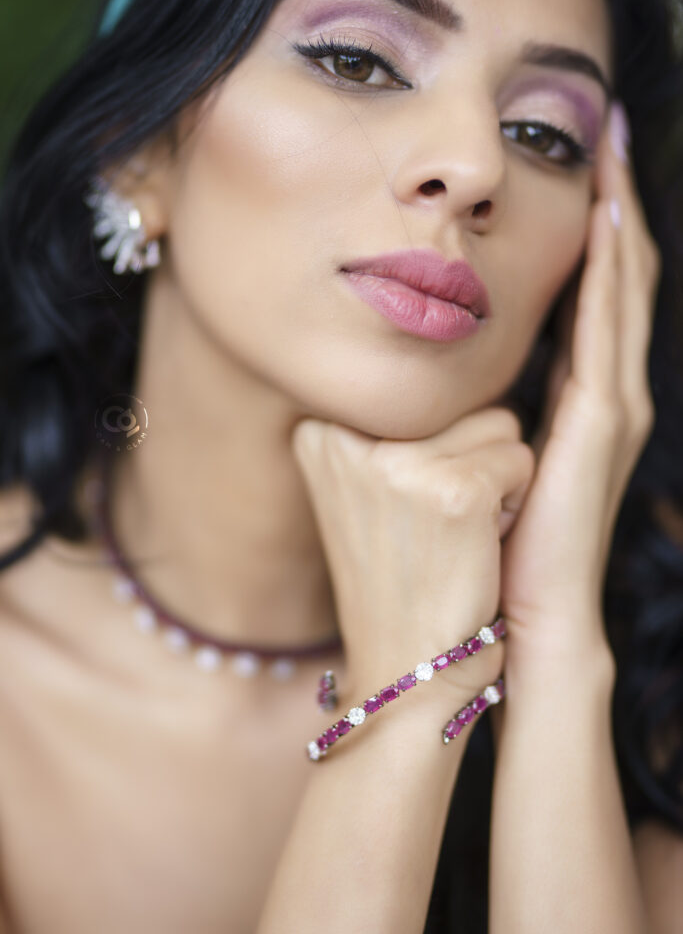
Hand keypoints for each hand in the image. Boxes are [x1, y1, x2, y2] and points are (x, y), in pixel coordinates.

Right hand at [290, 407, 534, 708]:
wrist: (406, 664)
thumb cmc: (399, 571)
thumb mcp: (362, 485)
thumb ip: (385, 424)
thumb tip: (441, 359)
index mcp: (317, 429)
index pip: (419, 393)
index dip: (435, 449)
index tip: (404, 507)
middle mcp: (347, 437)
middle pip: (461, 402)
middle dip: (468, 458)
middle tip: (434, 524)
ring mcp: (399, 464)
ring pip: (498, 423)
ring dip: (495, 478)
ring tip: (454, 532)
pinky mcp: (455, 491)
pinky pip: (520, 458)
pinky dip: (514, 502)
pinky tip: (476, 545)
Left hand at [497, 101, 661, 666]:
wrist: (501, 619)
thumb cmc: (479, 541)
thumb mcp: (473, 452)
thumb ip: (474, 405)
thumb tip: (439, 370)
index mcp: (577, 397)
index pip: (591, 295)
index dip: (592, 229)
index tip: (577, 161)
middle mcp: (606, 394)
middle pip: (617, 277)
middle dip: (614, 201)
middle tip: (603, 125)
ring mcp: (612, 409)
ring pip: (622, 291)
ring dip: (619, 218)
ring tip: (611, 150)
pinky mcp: (601, 427)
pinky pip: (607, 329)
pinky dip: (611, 271)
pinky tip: (608, 218)